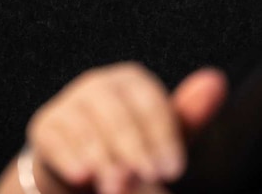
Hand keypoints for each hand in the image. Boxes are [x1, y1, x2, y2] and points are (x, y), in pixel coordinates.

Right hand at [24, 62, 226, 193]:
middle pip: (117, 110)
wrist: (85, 170)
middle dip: (133, 146)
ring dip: (102, 154)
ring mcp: (70, 101)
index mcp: (133, 81)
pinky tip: (83, 174)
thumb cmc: (134, 150)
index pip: (149, 101)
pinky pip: (56, 136)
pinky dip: (70, 156)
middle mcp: (99, 83)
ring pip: (85, 122)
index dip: (162, 135)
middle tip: (146, 176)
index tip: (173, 169)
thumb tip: (216, 80)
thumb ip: (190, 114)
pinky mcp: (45, 123)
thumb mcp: (165, 137)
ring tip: (116, 182)